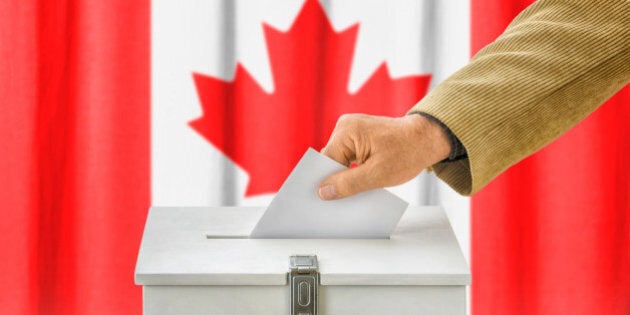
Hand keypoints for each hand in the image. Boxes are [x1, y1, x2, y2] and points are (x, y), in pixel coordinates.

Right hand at [318, 113, 450, 199]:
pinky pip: (348, 156)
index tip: (326, 200)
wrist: (427, 139)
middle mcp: (346, 126)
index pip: (326, 161)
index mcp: (347, 131)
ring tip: (359, 188)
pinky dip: (353, 169)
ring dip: (347, 175)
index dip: (326, 181)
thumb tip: (323, 192)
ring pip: (339, 160)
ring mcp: (351, 129)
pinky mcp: (358, 136)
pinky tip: (363, 180)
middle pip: (331, 160)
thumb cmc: (408, 152)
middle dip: (338, 179)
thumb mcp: (377, 175)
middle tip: (345, 199)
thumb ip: (348, 184)